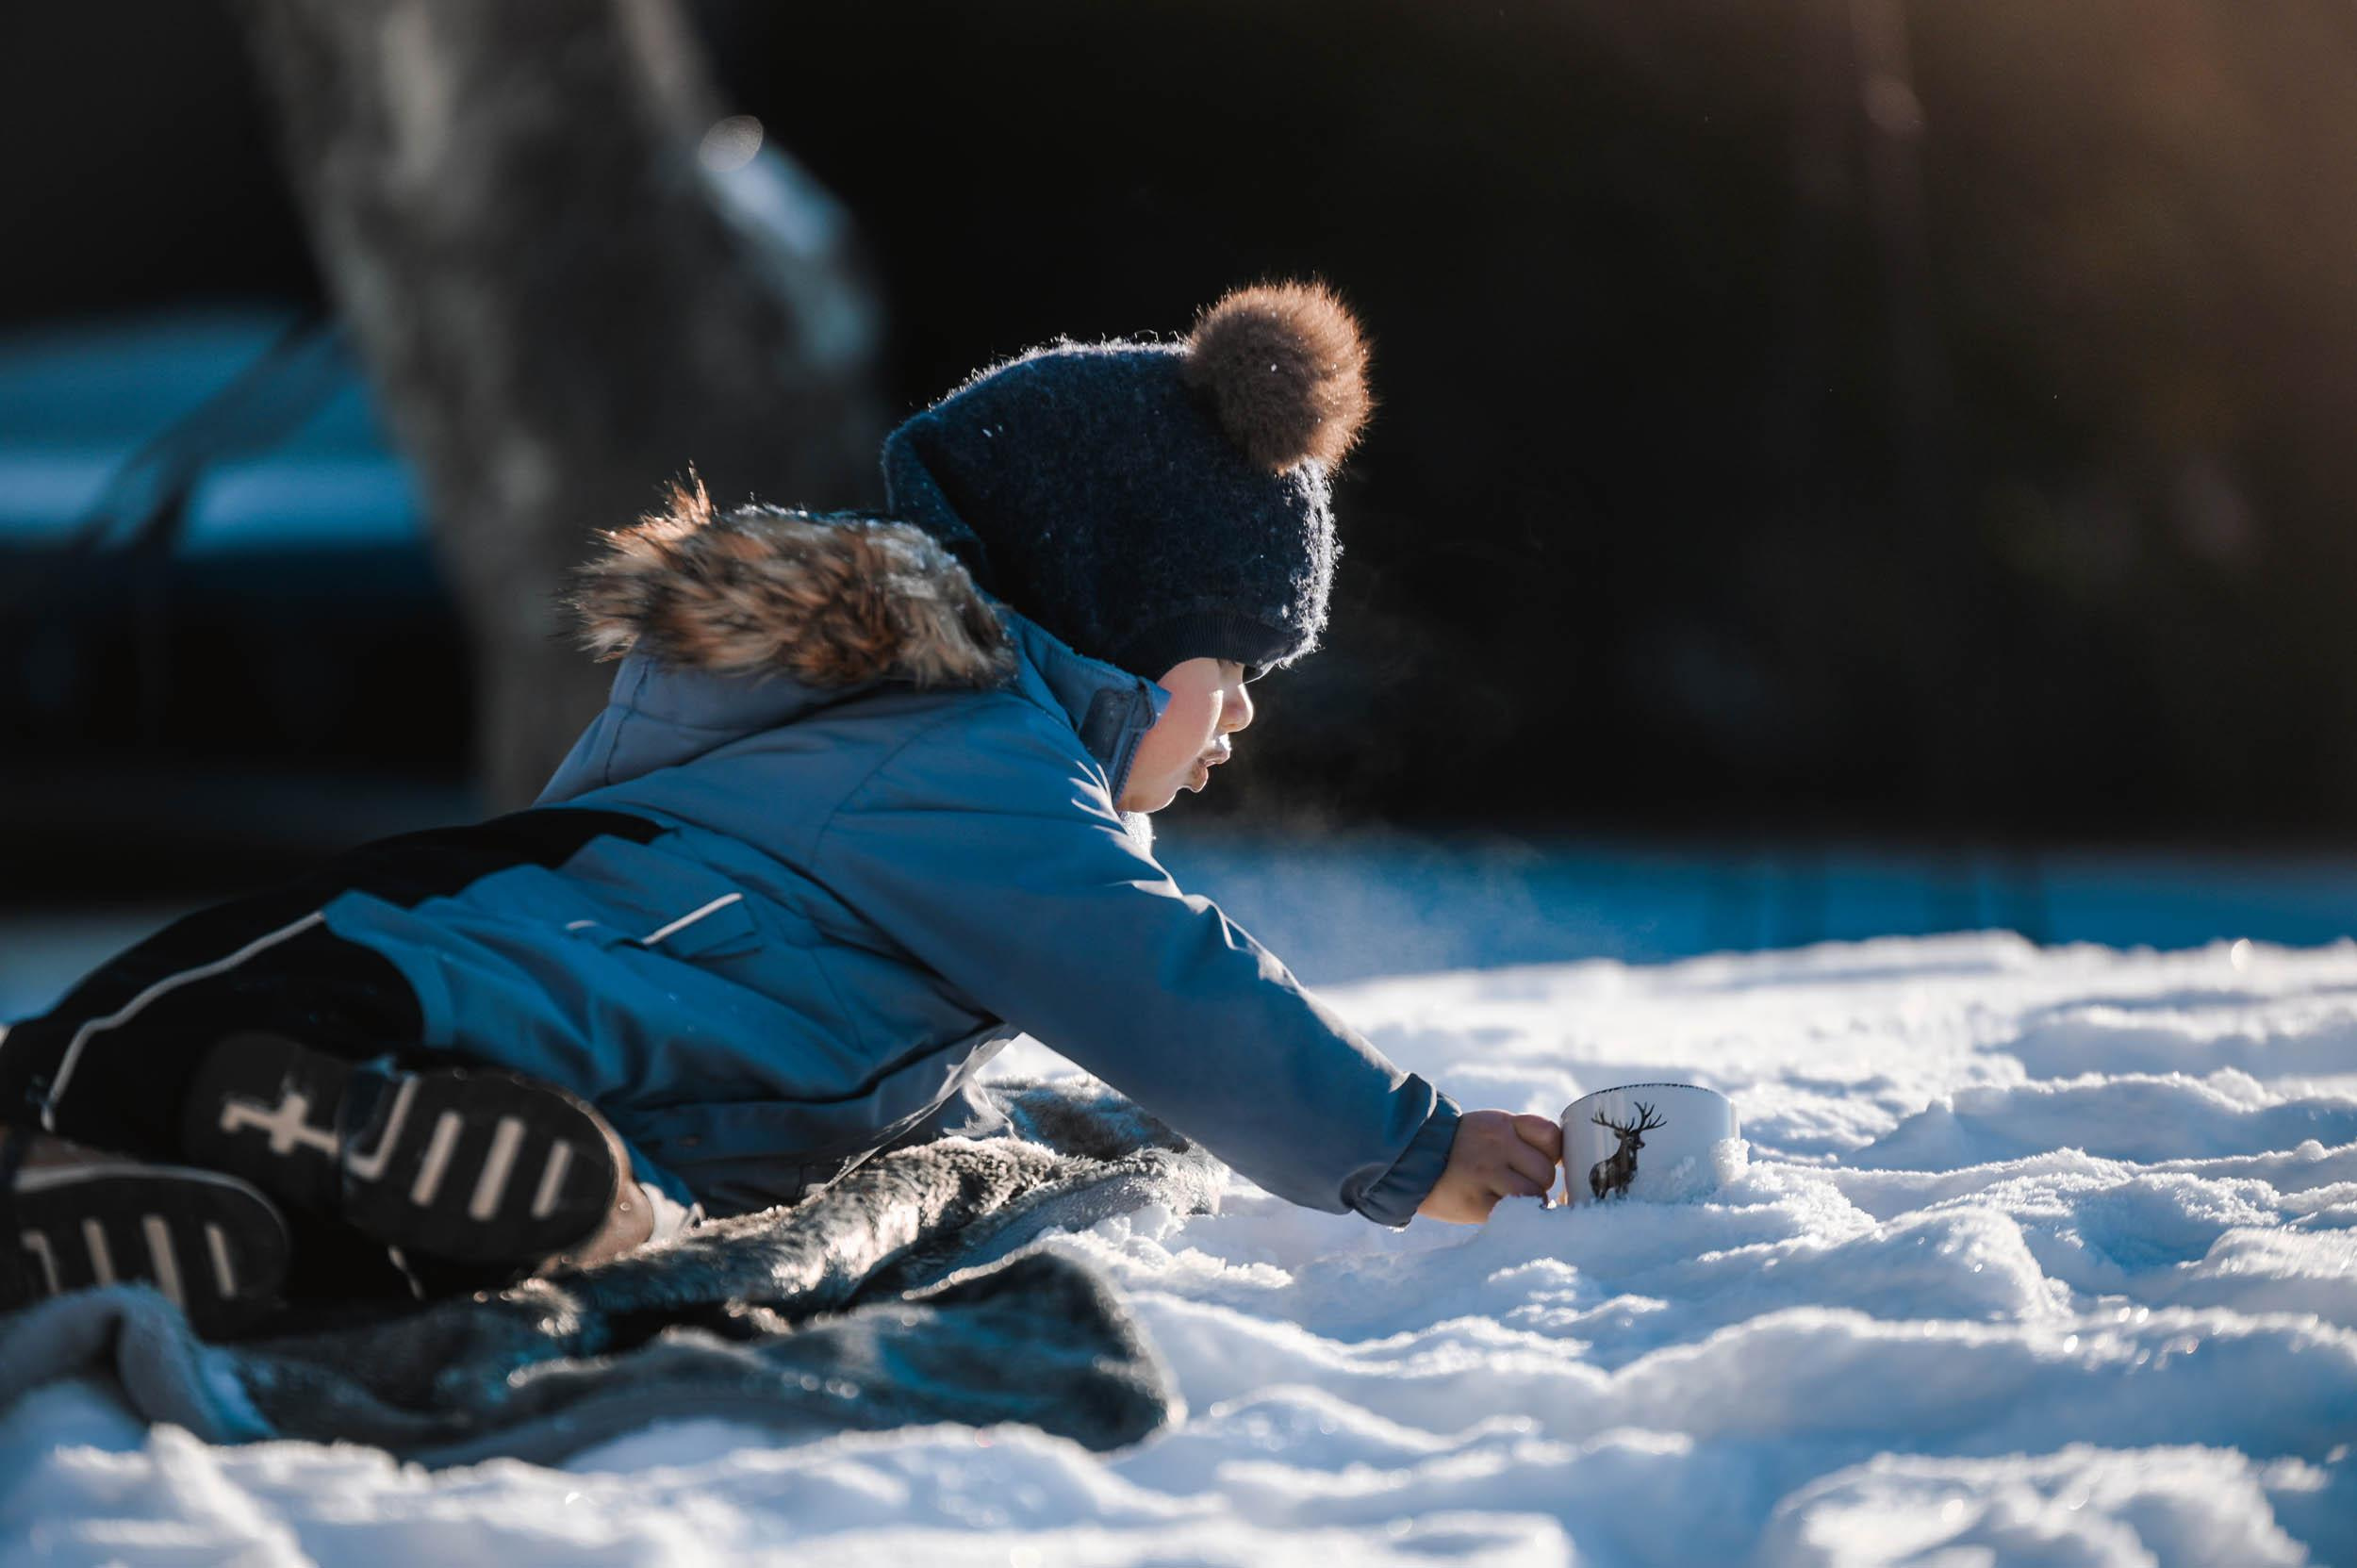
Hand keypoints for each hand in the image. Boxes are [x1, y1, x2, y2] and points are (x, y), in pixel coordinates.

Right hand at [1415, 1109, 1563, 1223]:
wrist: (1408, 1160)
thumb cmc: (1457, 1147)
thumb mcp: (1489, 1126)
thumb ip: (1522, 1136)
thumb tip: (1562, 1161)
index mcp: (1502, 1124)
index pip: (1551, 1138)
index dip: (1550, 1154)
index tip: (1539, 1163)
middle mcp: (1496, 1145)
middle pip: (1545, 1172)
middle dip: (1536, 1183)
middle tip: (1515, 1186)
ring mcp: (1485, 1173)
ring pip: (1534, 1194)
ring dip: (1527, 1203)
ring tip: (1507, 1201)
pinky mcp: (1475, 1202)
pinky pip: (1513, 1215)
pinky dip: (1515, 1217)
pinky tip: (1503, 1213)